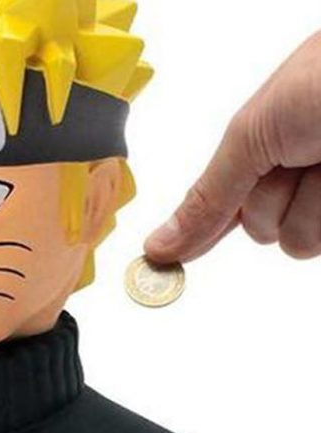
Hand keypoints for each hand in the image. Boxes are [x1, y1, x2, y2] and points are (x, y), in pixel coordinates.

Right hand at [145, 31, 320, 263]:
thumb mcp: (249, 138)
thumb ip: (207, 199)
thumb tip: (158, 243)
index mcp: (261, 153)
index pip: (217, 209)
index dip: (197, 234)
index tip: (163, 264)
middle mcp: (293, 176)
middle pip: (263, 231)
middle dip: (277, 203)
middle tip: (298, 157)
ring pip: (302, 243)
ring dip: (315, 207)